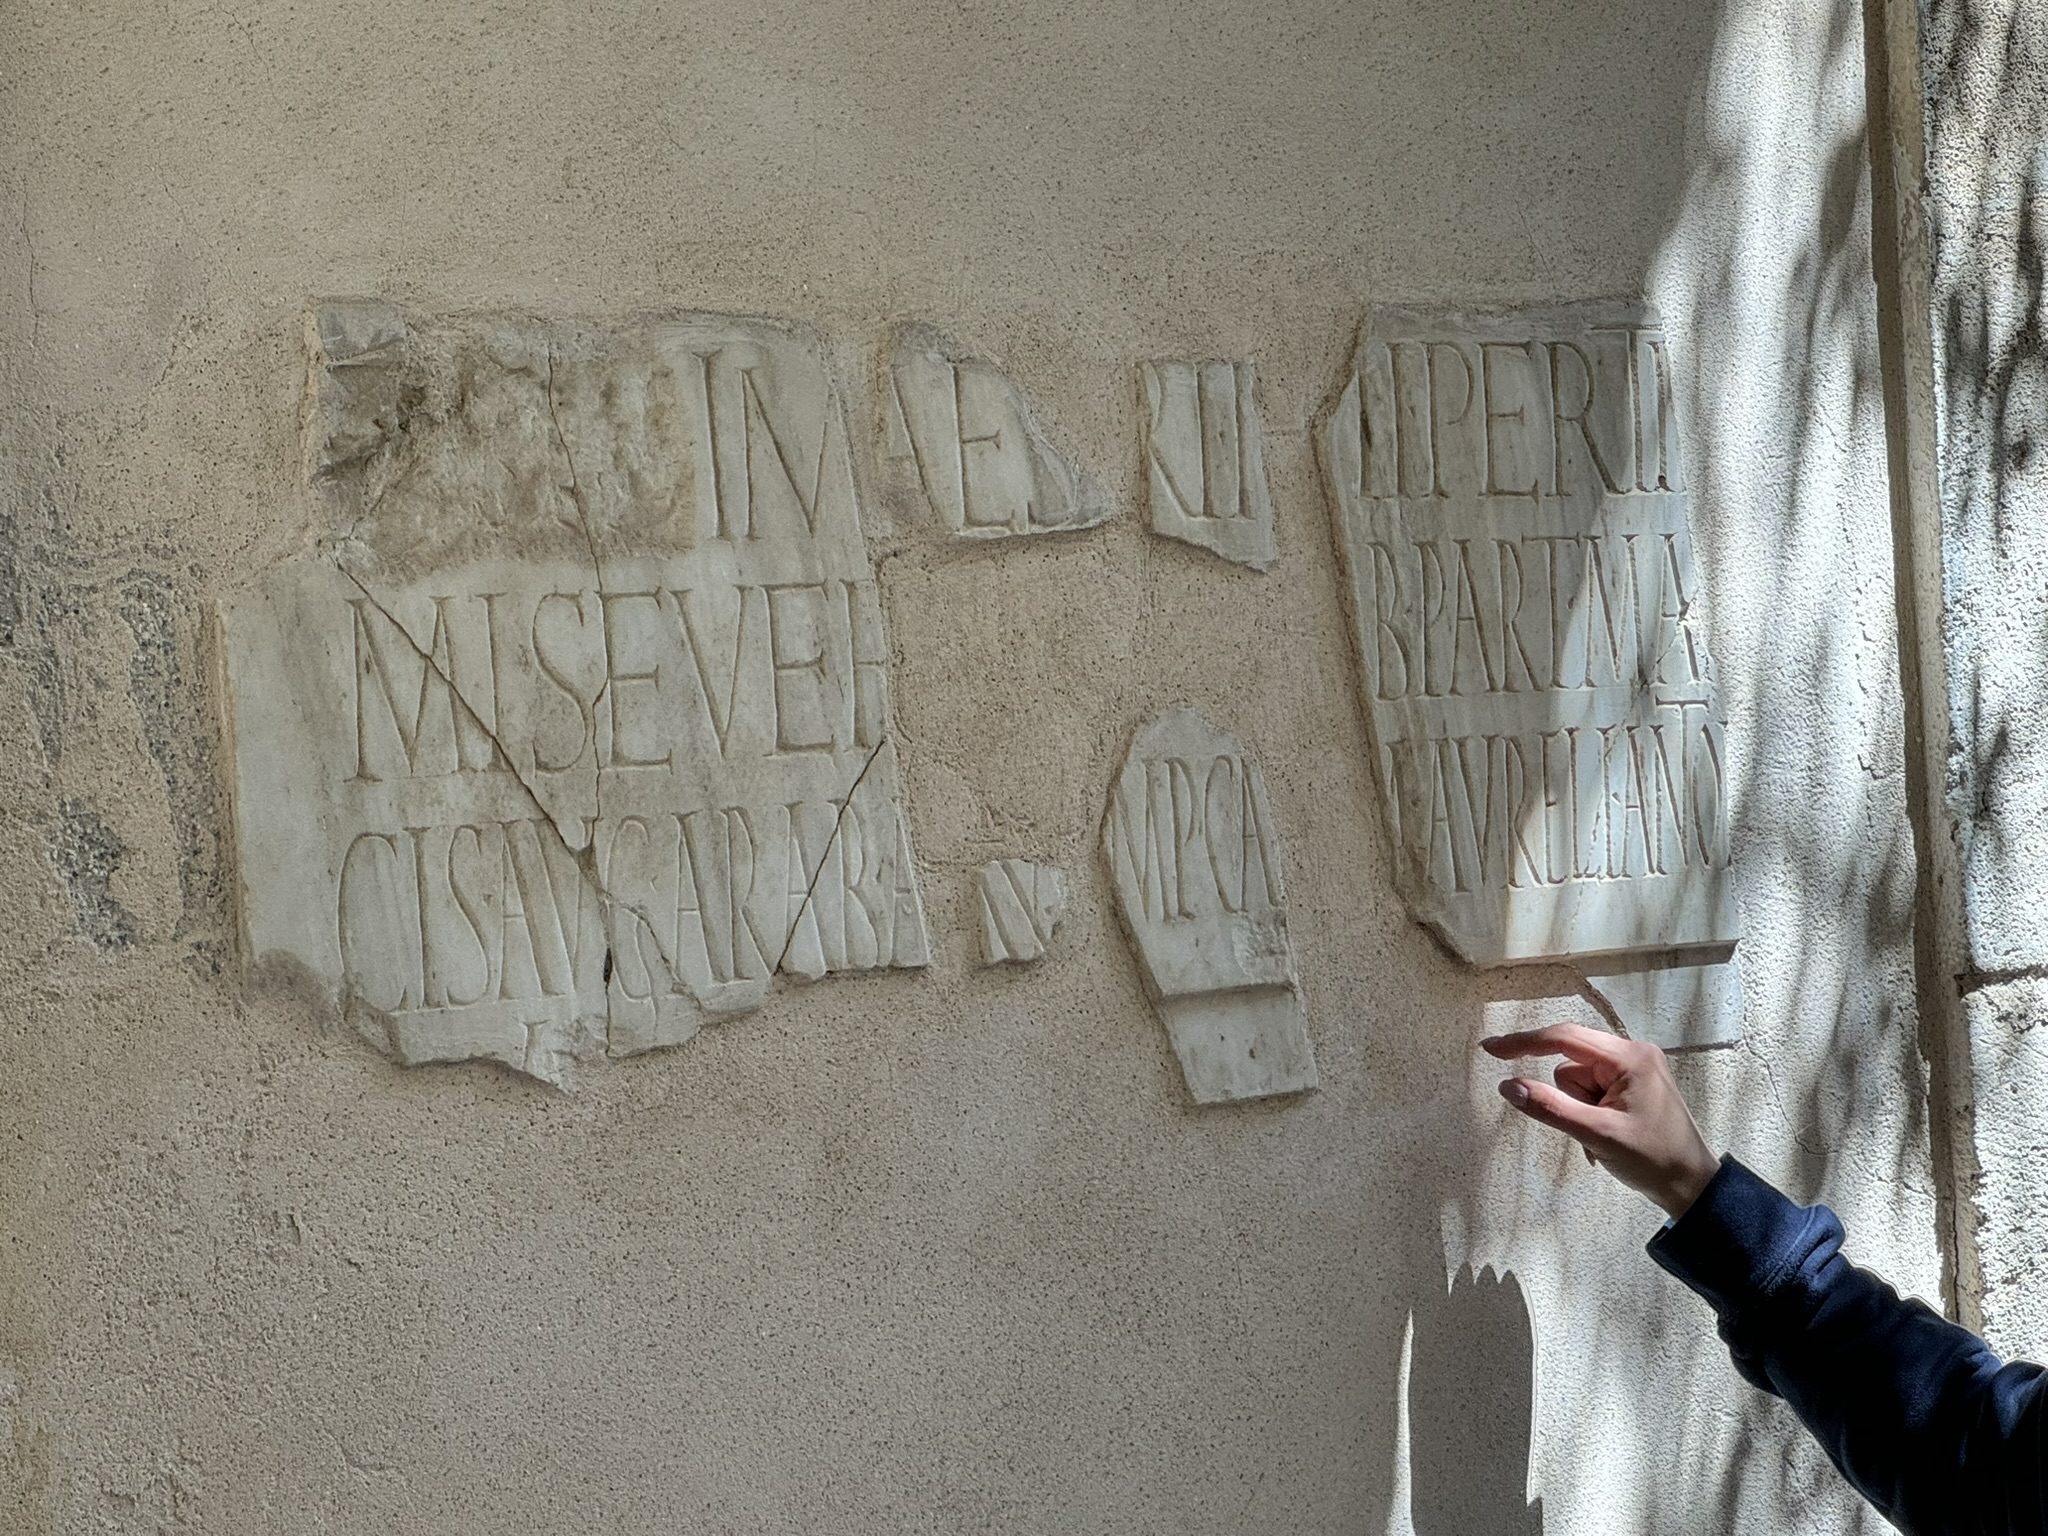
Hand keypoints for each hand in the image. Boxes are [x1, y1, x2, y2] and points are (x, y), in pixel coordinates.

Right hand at [1481, 1024, 1719, 1217]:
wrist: (1691, 1186)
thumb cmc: (1651, 1159)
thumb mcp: (1597, 1134)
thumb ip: (1550, 1108)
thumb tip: (1508, 1086)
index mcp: (1629, 1057)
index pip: (1564, 1038)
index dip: (1524, 1043)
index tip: (1490, 1049)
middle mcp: (1632, 1053)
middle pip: (1570, 1063)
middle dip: (1571, 1098)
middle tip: (1591, 1129)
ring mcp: (1634, 1068)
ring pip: (1577, 1080)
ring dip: (1579, 1110)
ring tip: (1603, 1137)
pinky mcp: (1632, 1085)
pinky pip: (1591, 1090)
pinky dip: (1588, 1113)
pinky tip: (1607, 1135)